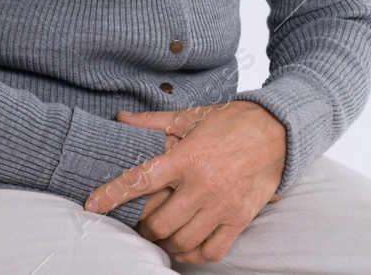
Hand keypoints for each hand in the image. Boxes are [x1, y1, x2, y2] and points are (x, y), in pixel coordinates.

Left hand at [85, 101, 285, 263]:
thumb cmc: (231, 122)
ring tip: (161, 236)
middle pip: (159, 223)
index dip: (113, 194)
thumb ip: (153, 122)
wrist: (277, 131)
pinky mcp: (239, 218)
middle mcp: (202, 184)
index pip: (141, 179)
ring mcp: (221, 205)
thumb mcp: (190, 116)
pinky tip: (187, 246)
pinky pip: (211, 250)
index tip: (93, 205)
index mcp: (186, 157)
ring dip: (165, 243)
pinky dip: (194, 254)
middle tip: (140, 225)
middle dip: (142, 228)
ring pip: (181, 240)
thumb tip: (121, 117)